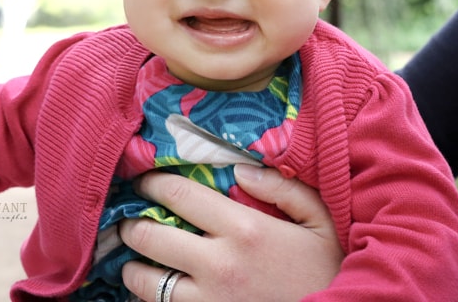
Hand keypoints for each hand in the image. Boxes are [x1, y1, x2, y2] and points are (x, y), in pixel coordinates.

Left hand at [119, 164, 341, 301]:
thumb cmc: (327, 270)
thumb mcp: (319, 221)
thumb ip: (283, 188)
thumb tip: (240, 169)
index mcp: (244, 228)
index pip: (178, 194)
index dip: (152, 183)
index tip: (145, 181)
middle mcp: (218, 264)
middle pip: (150, 237)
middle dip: (132, 225)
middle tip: (131, 220)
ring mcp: (208, 300)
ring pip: (145, 281)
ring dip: (133, 266)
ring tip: (135, 259)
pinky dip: (151, 298)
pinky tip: (156, 290)